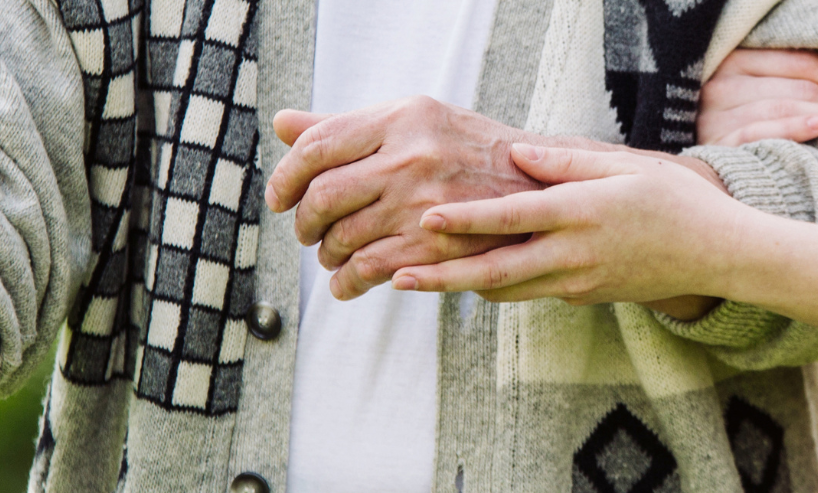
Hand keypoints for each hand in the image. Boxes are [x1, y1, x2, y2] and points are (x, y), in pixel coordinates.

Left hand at [266, 97, 540, 299]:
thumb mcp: (413, 121)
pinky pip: (370, 269)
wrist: (537, 185)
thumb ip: (347, 124)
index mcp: (402, 118)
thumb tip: (282, 124)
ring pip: (344, 237)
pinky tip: (347, 282)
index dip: (286, 177)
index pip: (317, 146)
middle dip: (304, 222)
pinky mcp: (437, 245)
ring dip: (326, 254)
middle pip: (324, 195)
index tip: (279, 197)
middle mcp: (412, 156)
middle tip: (305, 231)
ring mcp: (426, 202)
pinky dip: (348, 282)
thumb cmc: (465, 148)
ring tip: (331, 255)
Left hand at [390, 144, 758, 304]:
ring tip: (414, 279)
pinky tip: (466, 276)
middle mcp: (574, 254)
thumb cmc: (674, 200)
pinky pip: (530, 292)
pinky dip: (496, 285)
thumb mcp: (624, 167)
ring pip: (506, 289)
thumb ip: (566, 160)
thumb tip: (515, 151)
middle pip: (496, 271)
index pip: (513, 216)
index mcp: (581, 213)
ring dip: (460, 286)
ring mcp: (577, 282)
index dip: (468, 219)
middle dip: (442, 276)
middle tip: (396, 275)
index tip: (427, 218)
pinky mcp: (583, 295)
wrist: (717, 253)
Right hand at [698, 49, 817, 145]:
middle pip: (798, 86)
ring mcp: (715, 112)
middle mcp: (723, 82)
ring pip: (786, 106)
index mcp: (737, 61)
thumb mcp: (750, 97)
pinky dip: (792, 127)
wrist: (686, 181)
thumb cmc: (729, 132)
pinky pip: (759, 131)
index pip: (800, 62)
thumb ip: (785, 87)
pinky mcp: (714, 142)